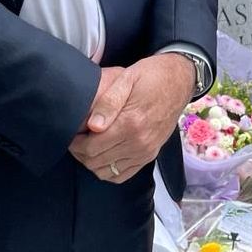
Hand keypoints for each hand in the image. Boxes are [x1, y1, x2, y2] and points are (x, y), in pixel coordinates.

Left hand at [69, 53, 193, 183]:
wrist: (180, 80)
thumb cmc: (151, 76)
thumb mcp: (128, 78)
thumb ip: (109, 102)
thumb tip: (93, 126)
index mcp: (130, 123)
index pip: (91, 147)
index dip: (75, 144)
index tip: (71, 134)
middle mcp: (139, 143)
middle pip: (96, 162)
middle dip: (80, 153)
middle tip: (76, 139)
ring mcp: (146, 151)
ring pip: (108, 172)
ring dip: (92, 162)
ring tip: (87, 146)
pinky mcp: (150, 155)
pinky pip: (123, 175)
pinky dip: (109, 171)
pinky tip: (103, 156)